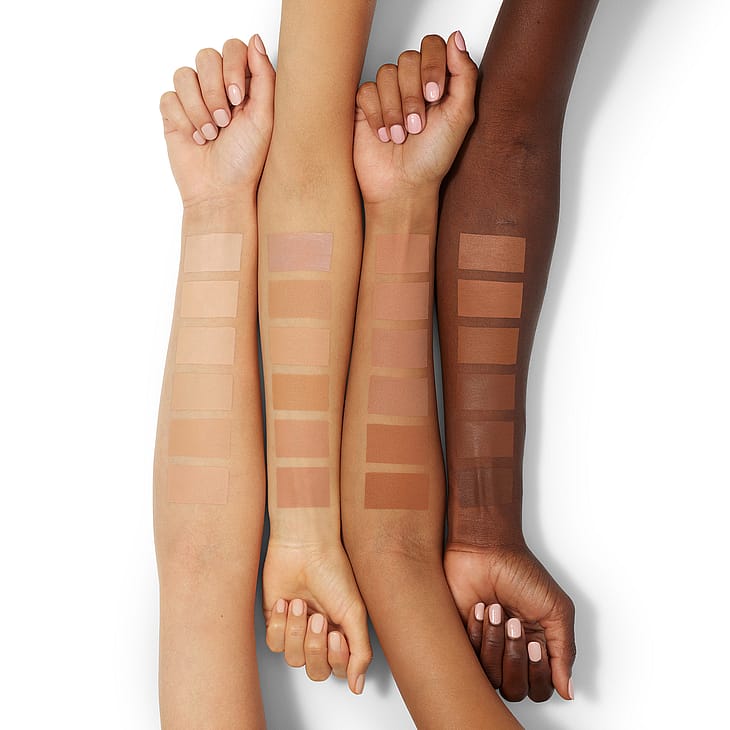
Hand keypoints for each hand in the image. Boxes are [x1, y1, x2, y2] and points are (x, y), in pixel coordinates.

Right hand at [159, 35, 274, 205]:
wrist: (221, 192)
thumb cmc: (246, 161)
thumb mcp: (264, 118)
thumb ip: (264, 76)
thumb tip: (255, 39)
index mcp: (244, 85)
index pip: (233, 48)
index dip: (232, 68)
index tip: (238, 99)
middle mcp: (218, 88)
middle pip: (206, 56)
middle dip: (214, 91)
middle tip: (224, 122)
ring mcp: (194, 99)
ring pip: (184, 75)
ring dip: (199, 109)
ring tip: (211, 135)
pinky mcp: (174, 113)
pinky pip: (169, 97)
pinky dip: (183, 120)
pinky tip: (196, 138)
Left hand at [263, 541, 371, 693]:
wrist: (304, 546)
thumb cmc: (332, 570)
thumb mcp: (354, 612)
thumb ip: (360, 652)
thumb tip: (358, 686)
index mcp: (341, 633)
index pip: (336, 668)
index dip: (335, 659)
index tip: (336, 635)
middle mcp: (319, 635)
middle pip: (314, 670)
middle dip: (314, 646)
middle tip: (317, 619)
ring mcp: (296, 629)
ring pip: (292, 658)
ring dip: (296, 631)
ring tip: (300, 604)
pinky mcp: (275, 620)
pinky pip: (274, 643)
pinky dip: (279, 624)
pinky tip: (286, 602)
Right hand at [354, 31, 476, 203]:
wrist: (403, 187)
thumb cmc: (432, 159)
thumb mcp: (460, 116)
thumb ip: (464, 74)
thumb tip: (457, 39)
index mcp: (436, 83)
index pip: (432, 46)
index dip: (432, 66)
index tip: (434, 96)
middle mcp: (411, 85)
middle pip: (408, 59)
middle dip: (413, 96)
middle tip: (417, 126)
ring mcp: (387, 95)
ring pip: (386, 74)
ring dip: (395, 110)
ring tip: (400, 136)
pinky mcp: (364, 107)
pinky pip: (366, 91)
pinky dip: (376, 115)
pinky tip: (382, 135)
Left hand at [444, 543, 575, 701]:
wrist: (484, 549)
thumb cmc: (521, 572)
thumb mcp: (556, 608)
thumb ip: (564, 651)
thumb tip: (569, 691)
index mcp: (538, 647)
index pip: (540, 687)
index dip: (537, 673)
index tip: (534, 643)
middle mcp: (512, 652)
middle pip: (516, 688)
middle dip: (515, 656)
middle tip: (513, 623)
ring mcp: (487, 648)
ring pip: (492, 677)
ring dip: (495, 642)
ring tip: (495, 610)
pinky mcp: (463, 640)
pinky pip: (469, 658)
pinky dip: (477, 632)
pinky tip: (479, 608)